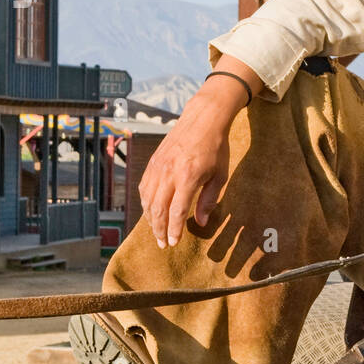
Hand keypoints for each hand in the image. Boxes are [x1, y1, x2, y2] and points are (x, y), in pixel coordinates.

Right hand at [138, 57, 260, 247]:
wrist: (203, 119)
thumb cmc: (216, 148)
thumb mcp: (220, 175)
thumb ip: (209, 199)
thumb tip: (200, 222)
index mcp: (187, 177)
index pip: (176, 211)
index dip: (174, 230)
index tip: (174, 243)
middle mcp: (168, 173)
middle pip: (157, 209)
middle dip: (159, 230)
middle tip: (163, 244)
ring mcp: (158, 166)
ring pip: (147, 199)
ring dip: (150, 219)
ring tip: (157, 232)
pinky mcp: (153, 162)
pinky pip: (144, 187)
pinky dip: (145, 202)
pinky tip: (150, 211)